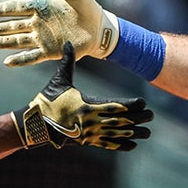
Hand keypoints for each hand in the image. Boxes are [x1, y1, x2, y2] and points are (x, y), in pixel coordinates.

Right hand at [0, 0, 119, 66]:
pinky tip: (7, 62)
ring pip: (18, 41)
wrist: (97, 27)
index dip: (2, 10)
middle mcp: (37, 23)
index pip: (17, 7)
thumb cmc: (86, 6)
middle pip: (12, 26)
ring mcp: (42, 38)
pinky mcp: (50, 51)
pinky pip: (32, 56)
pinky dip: (21, 60)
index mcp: (40, 6)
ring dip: (3, 43)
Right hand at [13, 42, 152, 150]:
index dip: (131, 105)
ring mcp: (89, 133)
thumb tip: (68, 42)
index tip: (143, 103)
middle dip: (138, 119)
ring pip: (117, 134)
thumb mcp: (58, 80)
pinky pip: (108, 144)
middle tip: (152, 116)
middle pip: (120, 121)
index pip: (115, 106)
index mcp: (87, 105)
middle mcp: (91, 121)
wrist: (35, 125)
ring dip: (134, 133)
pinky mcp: (87, 141)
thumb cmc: (47, 101)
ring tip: (148, 133)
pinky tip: (133, 145)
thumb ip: (67, 62)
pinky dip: (121, 145)